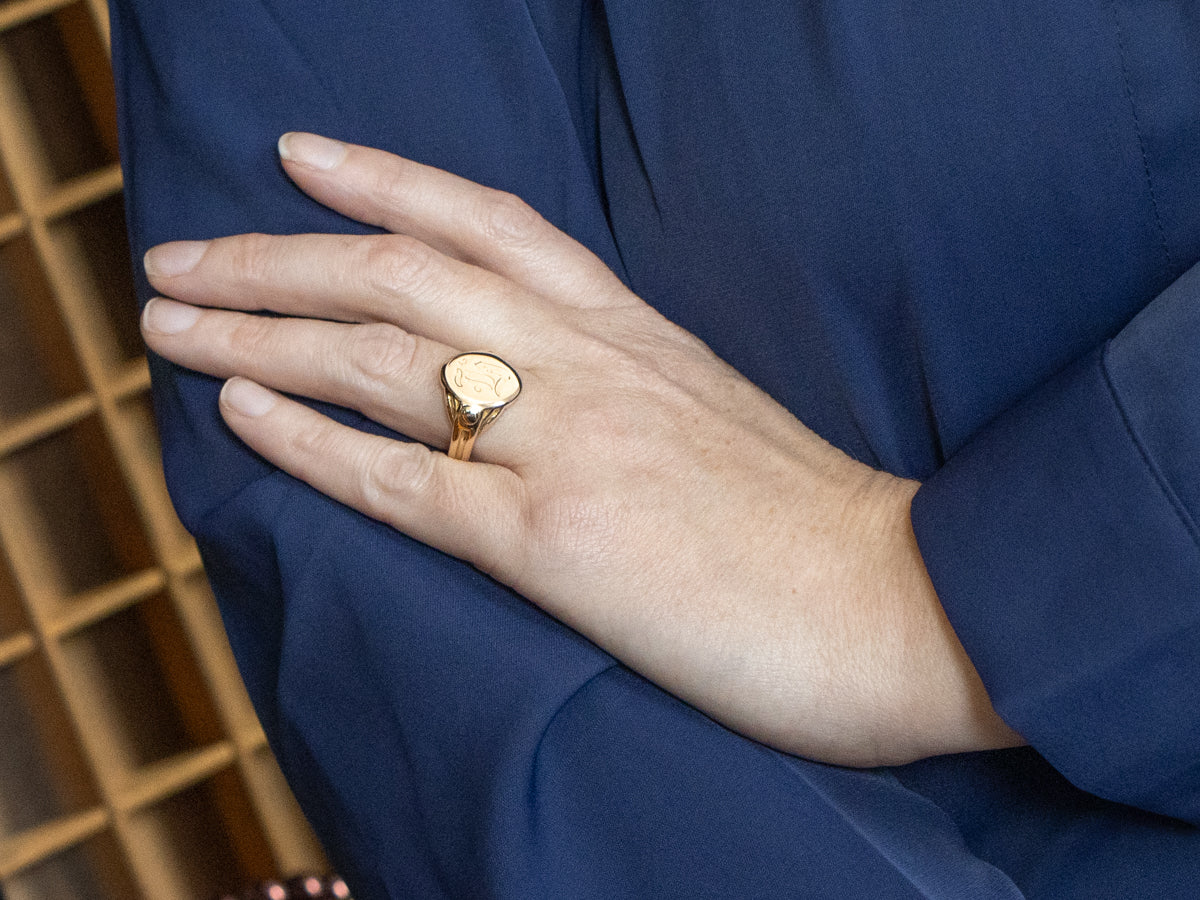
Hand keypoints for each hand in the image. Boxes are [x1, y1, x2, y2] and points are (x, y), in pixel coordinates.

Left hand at [141, 133, 1020, 765]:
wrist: (901, 601)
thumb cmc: (812, 522)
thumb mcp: (715, 413)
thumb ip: (625, 382)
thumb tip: (541, 385)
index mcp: (633, 333)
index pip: (489, 223)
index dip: (384, 179)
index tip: (301, 157)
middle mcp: (591, 366)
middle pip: (404, 274)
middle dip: (277, 256)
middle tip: (182, 255)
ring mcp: (571, 448)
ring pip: (383, 360)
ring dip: (259, 333)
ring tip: (169, 322)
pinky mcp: (557, 544)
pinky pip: (404, 481)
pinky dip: (309, 441)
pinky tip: (239, 414)